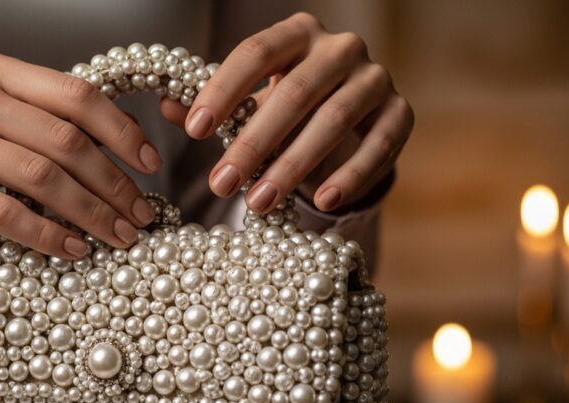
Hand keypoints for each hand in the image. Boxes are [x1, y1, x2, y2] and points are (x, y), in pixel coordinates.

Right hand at [0, 50, 162, 259]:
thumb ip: (39, 122)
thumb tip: (119, 158)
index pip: (75, 96)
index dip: (121, 131)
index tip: (151, 165)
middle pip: (64, 139)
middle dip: (113, 183)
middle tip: (141, 217)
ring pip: (40, 175)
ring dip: (90, 212)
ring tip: (118, 237)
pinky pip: (4, 211)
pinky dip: (46, 234)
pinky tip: (73, 250)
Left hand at [163, 12, 412, 212]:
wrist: (351, 117)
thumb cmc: (287, 105)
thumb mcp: (249, 99)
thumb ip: (210, 102)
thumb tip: (166, 106)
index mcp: (296, 33)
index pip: (256, 53)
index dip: (223, 91)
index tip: (193, 132)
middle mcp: (340, 47)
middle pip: (293, 93)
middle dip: (253, 142)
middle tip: (220, 183)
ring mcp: (375, 78)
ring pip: (333, 120)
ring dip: (293, 165)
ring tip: (258, 203)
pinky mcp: (402, 113)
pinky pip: (379, 146)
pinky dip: (351, 176)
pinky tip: (322, 201)